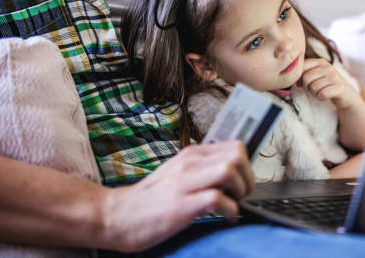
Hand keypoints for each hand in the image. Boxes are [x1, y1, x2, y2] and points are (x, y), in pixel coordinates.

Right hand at [102, 141, 254, 251]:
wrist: (116, 216)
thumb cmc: (150, 199)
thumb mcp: (177, 174)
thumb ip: (201, 169)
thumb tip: (232, 172)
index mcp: (191, 155)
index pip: (234, 146)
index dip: (247, 165)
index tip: (243, 182)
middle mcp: (189, 163)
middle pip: (237, 154)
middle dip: (248, 177)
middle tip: (241, 194)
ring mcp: (185, 182)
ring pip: (230, 170)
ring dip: (241, 190)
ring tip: (234, 203)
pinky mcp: (181, 205)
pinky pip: (218, 199)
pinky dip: (230, 211)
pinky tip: (226, 218)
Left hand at [300, 58, 362, 109]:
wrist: (346, 95)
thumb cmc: (326, 85)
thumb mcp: (316, 75)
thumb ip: (304, 73)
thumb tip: (291, 78)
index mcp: (320, 62)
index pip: (302, 67)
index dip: (299, 78)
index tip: (302, 84)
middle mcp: (328, 67)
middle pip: (306, 78)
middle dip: (307, 87)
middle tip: (314, 89)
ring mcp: (334, 77)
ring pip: (313, 87)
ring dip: (314, 93)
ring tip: (321, 92)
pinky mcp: (339, 87)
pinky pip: (322, 94)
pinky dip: (321, 97)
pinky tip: (326, 96)